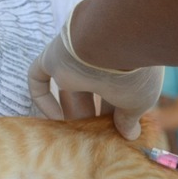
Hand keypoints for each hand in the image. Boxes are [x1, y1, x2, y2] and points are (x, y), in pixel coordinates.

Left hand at [28, 8, 163, 140]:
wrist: (115, 39)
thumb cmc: (134, 72)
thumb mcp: (139, 101)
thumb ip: (129, 118)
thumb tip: (130, 135)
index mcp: (123, 66)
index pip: (117, 93)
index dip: (117, 115)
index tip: (119, 134)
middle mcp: (98, 60)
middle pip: (92, 93)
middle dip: (95, 117)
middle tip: (97, 139)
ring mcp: (74, 58)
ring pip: (69, 90)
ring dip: (73, 114)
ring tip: (79, 137)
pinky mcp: (52, 57)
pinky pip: (38, 78)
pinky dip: (43, 99)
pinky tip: (55, 119)